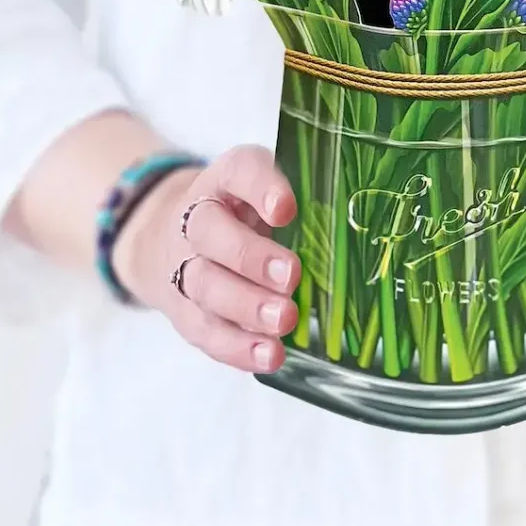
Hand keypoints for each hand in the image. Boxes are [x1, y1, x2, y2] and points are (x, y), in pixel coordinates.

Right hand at [112, 145, 301, 375]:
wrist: (180, 239)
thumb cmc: (243, 211)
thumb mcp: (266, 190)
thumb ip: (299, 197)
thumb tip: (345, 227)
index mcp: (224, 178)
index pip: (239, 170)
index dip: (262, 188)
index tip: (287, 209)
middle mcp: (196, 218)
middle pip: (211, 233)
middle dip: (250, 257)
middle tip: (291, 275)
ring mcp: (184, 266)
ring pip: (205, 286)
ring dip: (246, 306)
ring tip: (284, 320)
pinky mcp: (185, 312)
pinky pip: (206, 331)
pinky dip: (238, 347)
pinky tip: (270, 354)